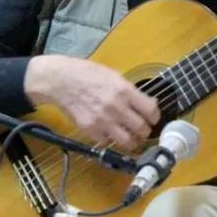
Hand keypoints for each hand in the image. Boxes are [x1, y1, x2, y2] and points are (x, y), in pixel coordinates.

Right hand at [24, 55, 159, 149]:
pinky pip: (108, 143)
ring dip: (132, 141)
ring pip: (128, 142)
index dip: (156, 117)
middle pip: (142, 129)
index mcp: (124, 90)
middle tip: (143, 130)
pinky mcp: (90, 130)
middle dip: (146, 131)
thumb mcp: (114, 75)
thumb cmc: (88, 74)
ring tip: (131, 138)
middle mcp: (116, 107)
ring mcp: (102, 121)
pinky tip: (110, 133)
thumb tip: (148, 103)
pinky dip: (111, 141)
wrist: (60, 80)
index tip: (153, 118)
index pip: (151, 110)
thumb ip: (131, 90)